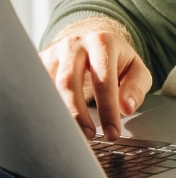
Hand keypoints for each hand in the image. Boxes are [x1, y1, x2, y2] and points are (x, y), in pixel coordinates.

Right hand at [39, 19, 150, 137]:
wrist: (91, 41)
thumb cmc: (117, 60)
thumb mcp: (135, 70)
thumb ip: (136, 88)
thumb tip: (126, 109)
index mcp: (102, 43)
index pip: (103, 81)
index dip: (107, 110)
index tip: (113, 133)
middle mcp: (73, 45)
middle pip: (68, 83)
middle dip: (77, 114)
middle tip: (89, 136)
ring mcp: (52, 53)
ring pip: (47, 88)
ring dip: (58, 114)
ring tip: (72, 135)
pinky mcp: (38, 63)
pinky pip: (37, 89)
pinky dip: (45, 109)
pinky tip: (55, 124)